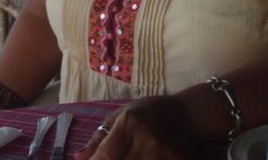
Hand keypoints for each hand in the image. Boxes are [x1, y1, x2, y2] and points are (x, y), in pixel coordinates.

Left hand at [74, 96, 200, 159]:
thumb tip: (78, 158)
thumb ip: (99, 139)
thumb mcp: (121, 116)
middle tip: (112, 159)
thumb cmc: (150, 112)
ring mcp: (164, 154)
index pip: (104, 156)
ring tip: (129, 158)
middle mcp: (146, 140)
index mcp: (129, 124)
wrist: (189, 115)